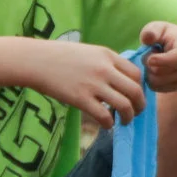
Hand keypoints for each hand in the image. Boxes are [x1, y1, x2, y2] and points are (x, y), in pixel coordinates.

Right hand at [29, 40, 148, 127]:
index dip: (140, 88)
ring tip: (124, 121)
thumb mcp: (89, 51)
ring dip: (128, 117)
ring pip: (124, 105)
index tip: (135, 96)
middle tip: (136, 112)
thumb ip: (106, 62)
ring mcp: (93, 84)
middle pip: (135, 91)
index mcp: (108, 55)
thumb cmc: (60, 56)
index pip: (136, 74)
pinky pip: (104, 116)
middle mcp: (104, 69)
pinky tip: (106, 125)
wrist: (36, 60)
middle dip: (140, 105)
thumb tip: (120, 79)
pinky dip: (109, 124)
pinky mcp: (81, 98)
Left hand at [139, 22, 176, 91]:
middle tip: (148, 56)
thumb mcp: (158, 27)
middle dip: (152, 66)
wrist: (176, 46)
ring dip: (150, 73)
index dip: (165, 60)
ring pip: (162, 82)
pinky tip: (151, 71)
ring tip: (151, 63)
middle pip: (169, 73)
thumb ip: (151, 31)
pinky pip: (160, 88)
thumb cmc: (165, 35)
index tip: (150, 59)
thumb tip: (147, 38)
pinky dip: (151, 81)